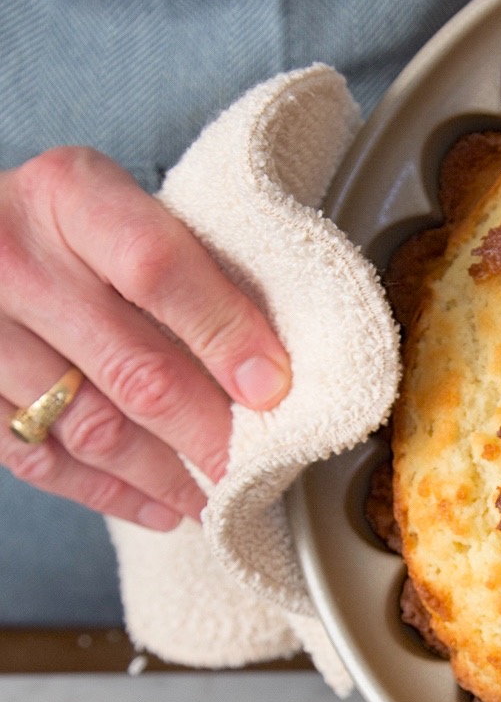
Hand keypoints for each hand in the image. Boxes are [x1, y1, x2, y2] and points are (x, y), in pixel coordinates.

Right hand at [0, 147, 291, 529]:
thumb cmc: (63, 225)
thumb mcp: (117, 208)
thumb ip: (183, 265)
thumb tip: (271, 366)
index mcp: (70, 195)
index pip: (160, 270)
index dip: (225, 335)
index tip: (274, 391)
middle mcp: (13, 258)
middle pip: (133, 367)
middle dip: (208, 434)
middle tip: (258, 473)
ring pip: (89, 426)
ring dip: (166, 476)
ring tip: (219, 501)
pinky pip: (36, 458)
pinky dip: (106, 492)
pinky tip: (157, 507)